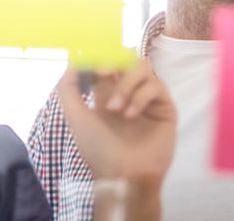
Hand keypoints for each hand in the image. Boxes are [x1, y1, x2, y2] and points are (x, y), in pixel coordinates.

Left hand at [56, 61, 176, 181]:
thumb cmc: (98, 149)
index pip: (108, 65)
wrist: (123, 174)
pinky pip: (156, 86)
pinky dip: (141, 96)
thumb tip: (72, 64)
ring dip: (126, 84)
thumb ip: (68, 90)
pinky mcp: (165, 106)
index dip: (100, 59)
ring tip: (116, 109)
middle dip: (114, 64)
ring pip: (143, 68)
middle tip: (103, 74)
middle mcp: (128, 94)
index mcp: (107, 96)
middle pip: (128, 60)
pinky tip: (130, 115)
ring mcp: (148, 99)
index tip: (92, 65)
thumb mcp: (75, 118)